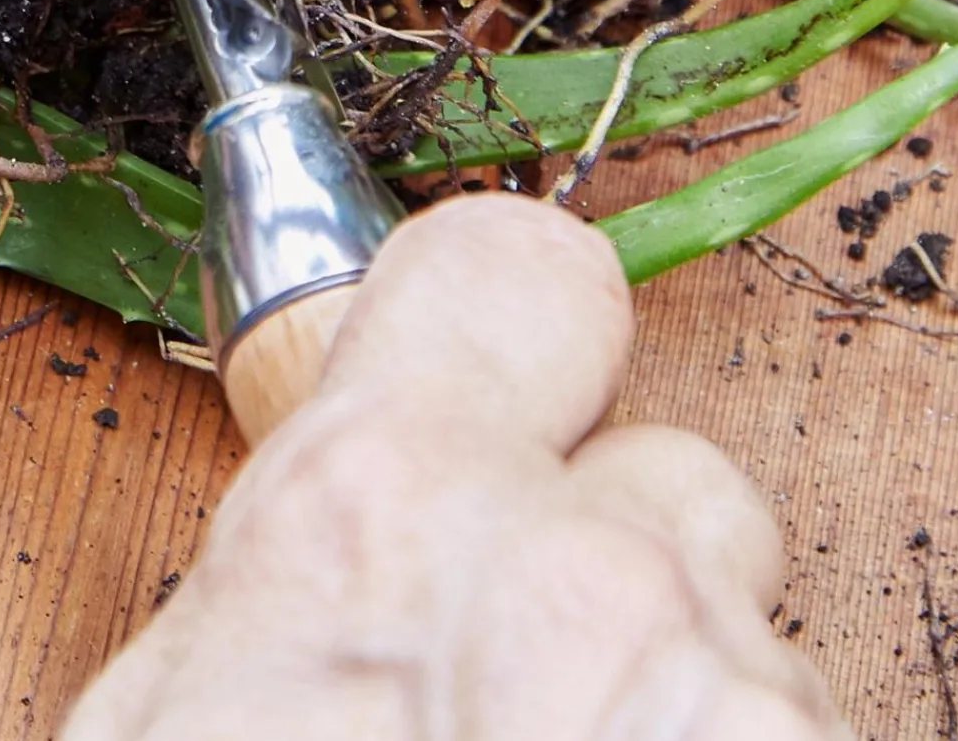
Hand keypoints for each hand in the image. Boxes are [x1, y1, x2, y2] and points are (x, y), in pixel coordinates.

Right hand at [66, 196, 848, 740]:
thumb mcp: (161, 715)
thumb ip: (261, 571)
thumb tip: (307, 523)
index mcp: (377, 504)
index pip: (513, 263)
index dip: (505, 317)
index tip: (495, 365)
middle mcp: (578, 572)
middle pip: (662, 472)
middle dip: (606, 556)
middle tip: (517, 673)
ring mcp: (725, 697)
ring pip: (738, 631)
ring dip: (673, 693)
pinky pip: (795, 732)